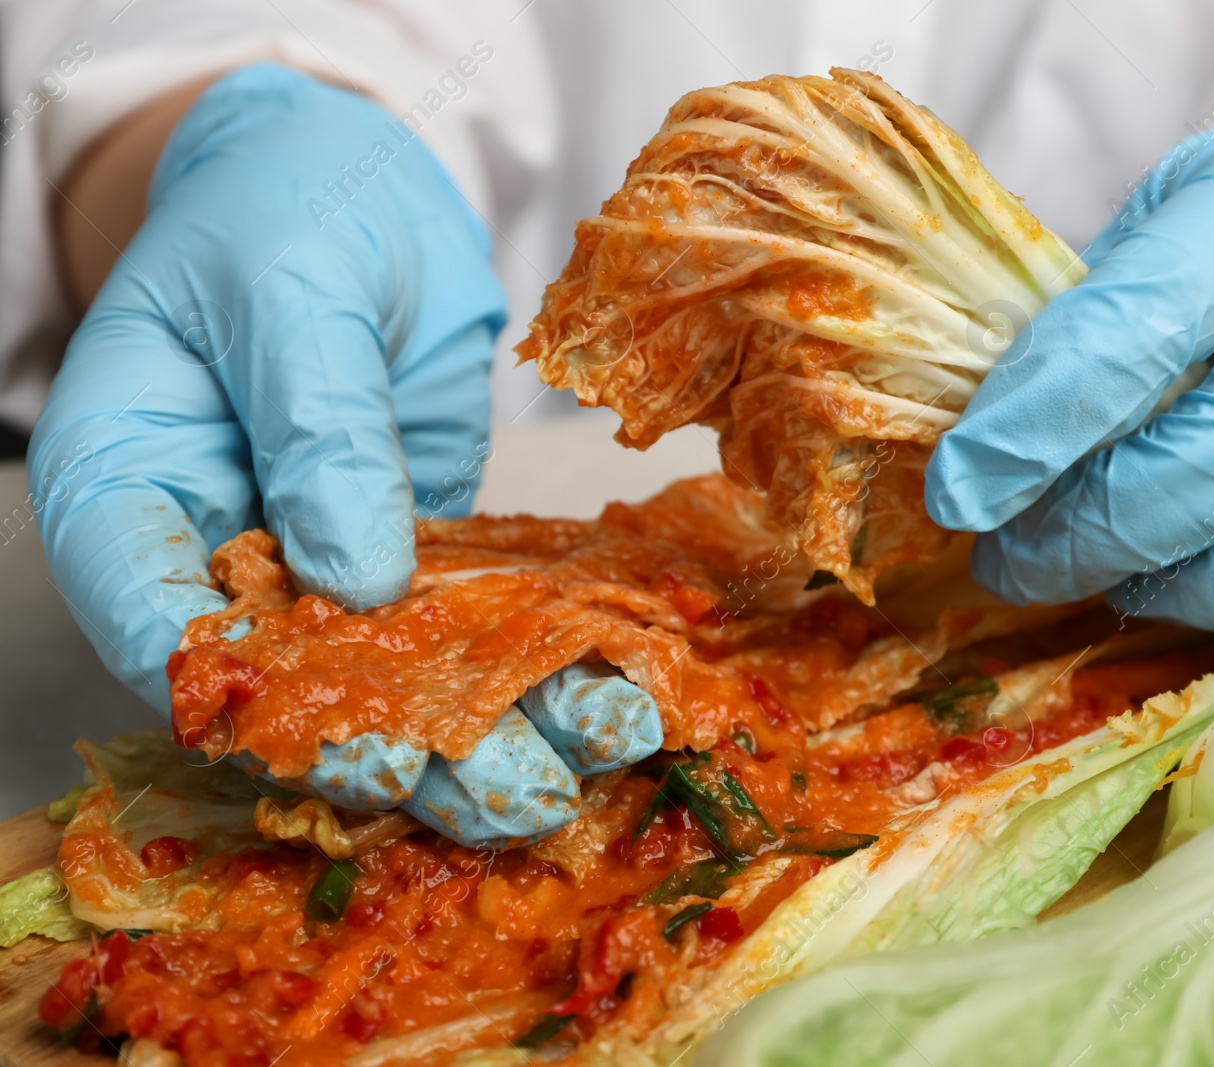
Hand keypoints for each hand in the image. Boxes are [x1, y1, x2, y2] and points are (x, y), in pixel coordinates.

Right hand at [28, 63, 660, 845]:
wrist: (358, 176)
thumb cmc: (287, 204)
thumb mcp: (294, 294)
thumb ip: (318, 430)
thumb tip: (354, 578)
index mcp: (128, 486)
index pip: (156, 626)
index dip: (254, 705)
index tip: (363, 752)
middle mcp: (215, 547)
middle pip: (290, 683)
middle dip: (408, 749)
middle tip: (515, 795)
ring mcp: (317, 556)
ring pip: (392, 670)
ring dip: (493, 723)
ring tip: (596, 754)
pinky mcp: (411, 548)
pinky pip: (464, 619)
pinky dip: (533, 659)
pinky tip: (611, 691)